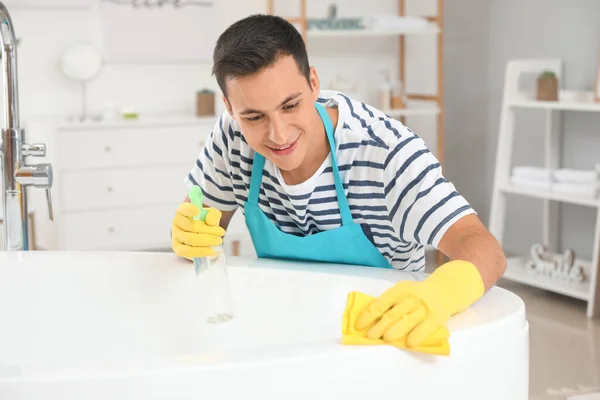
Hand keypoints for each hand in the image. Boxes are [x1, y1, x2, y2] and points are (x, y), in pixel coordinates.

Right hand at [171, 202, 225, 259]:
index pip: (184, 209)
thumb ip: (213, 215)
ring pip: (189, 239)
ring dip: (206, 241)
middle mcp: (177, 222)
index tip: (198, 211)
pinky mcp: (178, 249)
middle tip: (221, 232)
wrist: (202, 235)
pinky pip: (188, 252)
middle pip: (191, 226)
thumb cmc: (205, 223)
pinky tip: (213, 251)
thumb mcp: (212, 215)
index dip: (190, 209)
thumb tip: (211, 222)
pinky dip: (201, 252)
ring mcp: (176, 236)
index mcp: (182, 210)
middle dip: (208, 230)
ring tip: (218, 241)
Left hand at [354, 260, 484, 348]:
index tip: (358, 325)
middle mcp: (411, 297)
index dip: (368, 315)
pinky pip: (425, 328)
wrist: (446, 289)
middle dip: (379, 325)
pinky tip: (409, 343)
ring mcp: (424, 307)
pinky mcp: (437, 317)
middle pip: (393, 313)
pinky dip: (417, 335)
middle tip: (370, 336)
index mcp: (399, 290)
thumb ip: (390, 304)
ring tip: (386, 339)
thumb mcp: (403, 293)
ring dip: (395, 331)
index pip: (380, 303)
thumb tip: (369, 321)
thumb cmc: (418, 296)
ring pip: (407, 320)